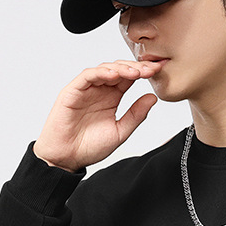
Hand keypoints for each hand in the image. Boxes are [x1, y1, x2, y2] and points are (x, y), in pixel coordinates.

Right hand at [32, 58, 165, 172]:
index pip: (129, 78)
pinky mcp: (72, 91)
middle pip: (119, 69)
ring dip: (121, 68)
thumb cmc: (89, 147)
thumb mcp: (120, 132)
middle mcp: (100, 90)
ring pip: (105, 69)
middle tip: (150, 69)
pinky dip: (101, 73)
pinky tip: (114, 75)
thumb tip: (153, 98)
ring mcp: (86, 89)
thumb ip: (136, 115)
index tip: (159, 71)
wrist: (66, 158)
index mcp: (112, 97)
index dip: (144, 73)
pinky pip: (87, 76)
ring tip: (136, 73)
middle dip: (136, 67)